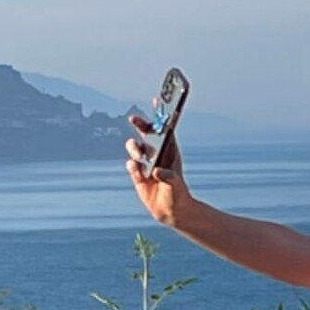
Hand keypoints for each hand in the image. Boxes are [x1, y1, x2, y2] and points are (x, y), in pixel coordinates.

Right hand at [125, 111, 191, 226]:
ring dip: (134, 148)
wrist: (171, 211)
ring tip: (139, 156)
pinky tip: (137, 170)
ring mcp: (146, 164)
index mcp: (170, 152)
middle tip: (134, 119)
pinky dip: (132, 166)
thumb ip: (168, 177)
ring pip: (135, 148)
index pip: (165, 129)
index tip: (157, 99)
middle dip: (140, 125)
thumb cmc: (177, 195)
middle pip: (146, 134)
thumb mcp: (176, 186)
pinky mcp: (138, 175)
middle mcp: (157, 155)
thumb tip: (157, 172)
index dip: (161, 114)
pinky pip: (132, 166)